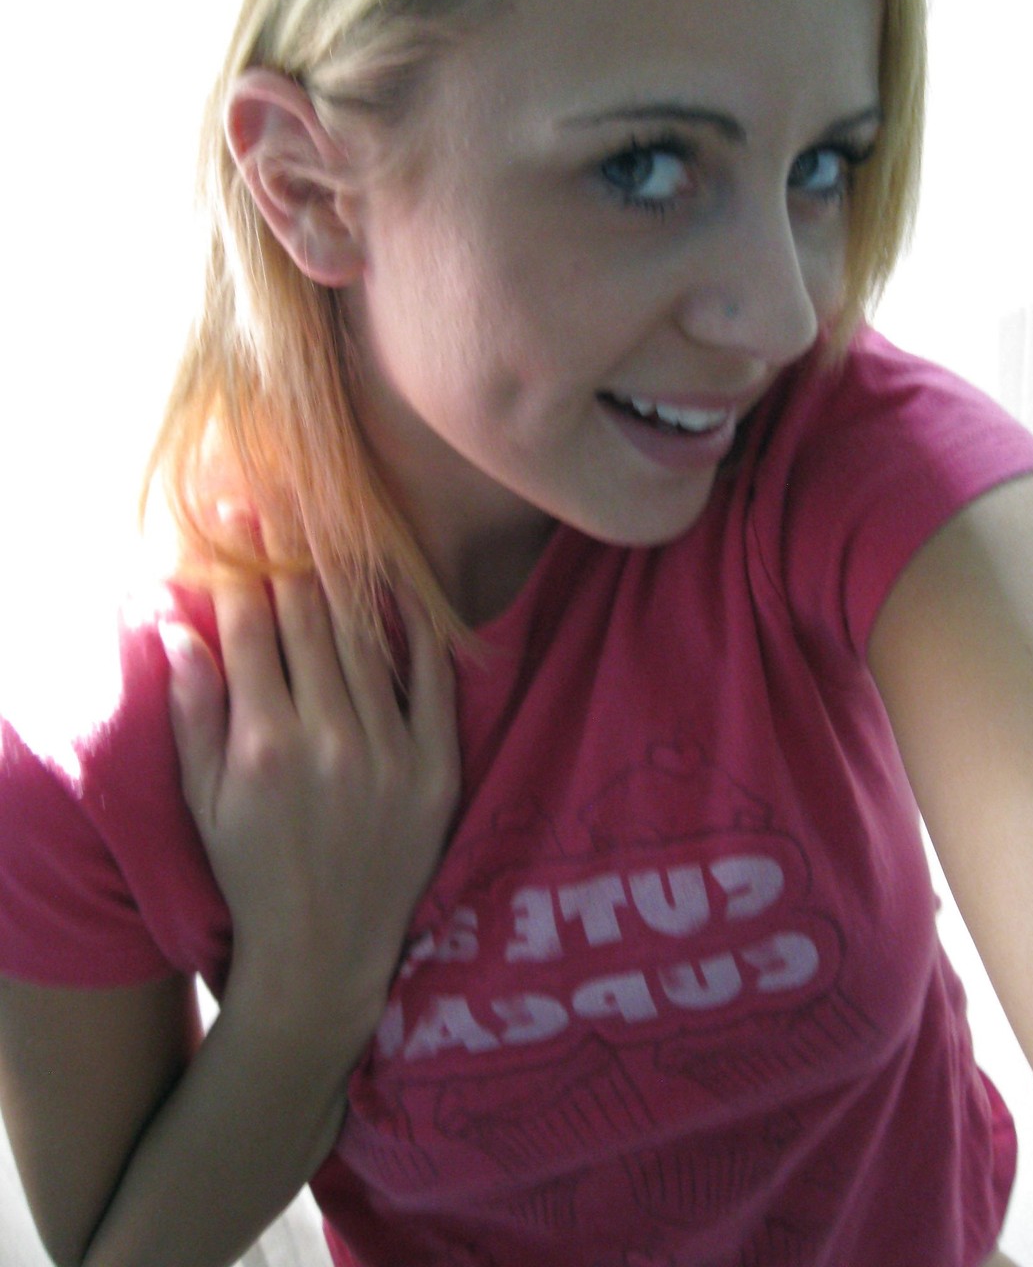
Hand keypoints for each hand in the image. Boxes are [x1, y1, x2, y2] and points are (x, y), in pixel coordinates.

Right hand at [159, 537, 458, 1046]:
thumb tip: (173, 623)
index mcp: (262, 744)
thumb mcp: (203, 799)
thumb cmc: (252, 870)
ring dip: (352, 577)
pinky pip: (432, 679)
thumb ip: (193, 709)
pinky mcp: (437, 769)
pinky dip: (417, 631)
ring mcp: (390, 753)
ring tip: (342, 527)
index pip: (251, 627)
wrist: (326, 952)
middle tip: (291, 501)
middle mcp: (329, 739)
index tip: (239, 516)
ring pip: (369, 637)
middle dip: (295, 554)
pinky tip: (403, 591)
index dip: (244, 564)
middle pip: (312, 619)